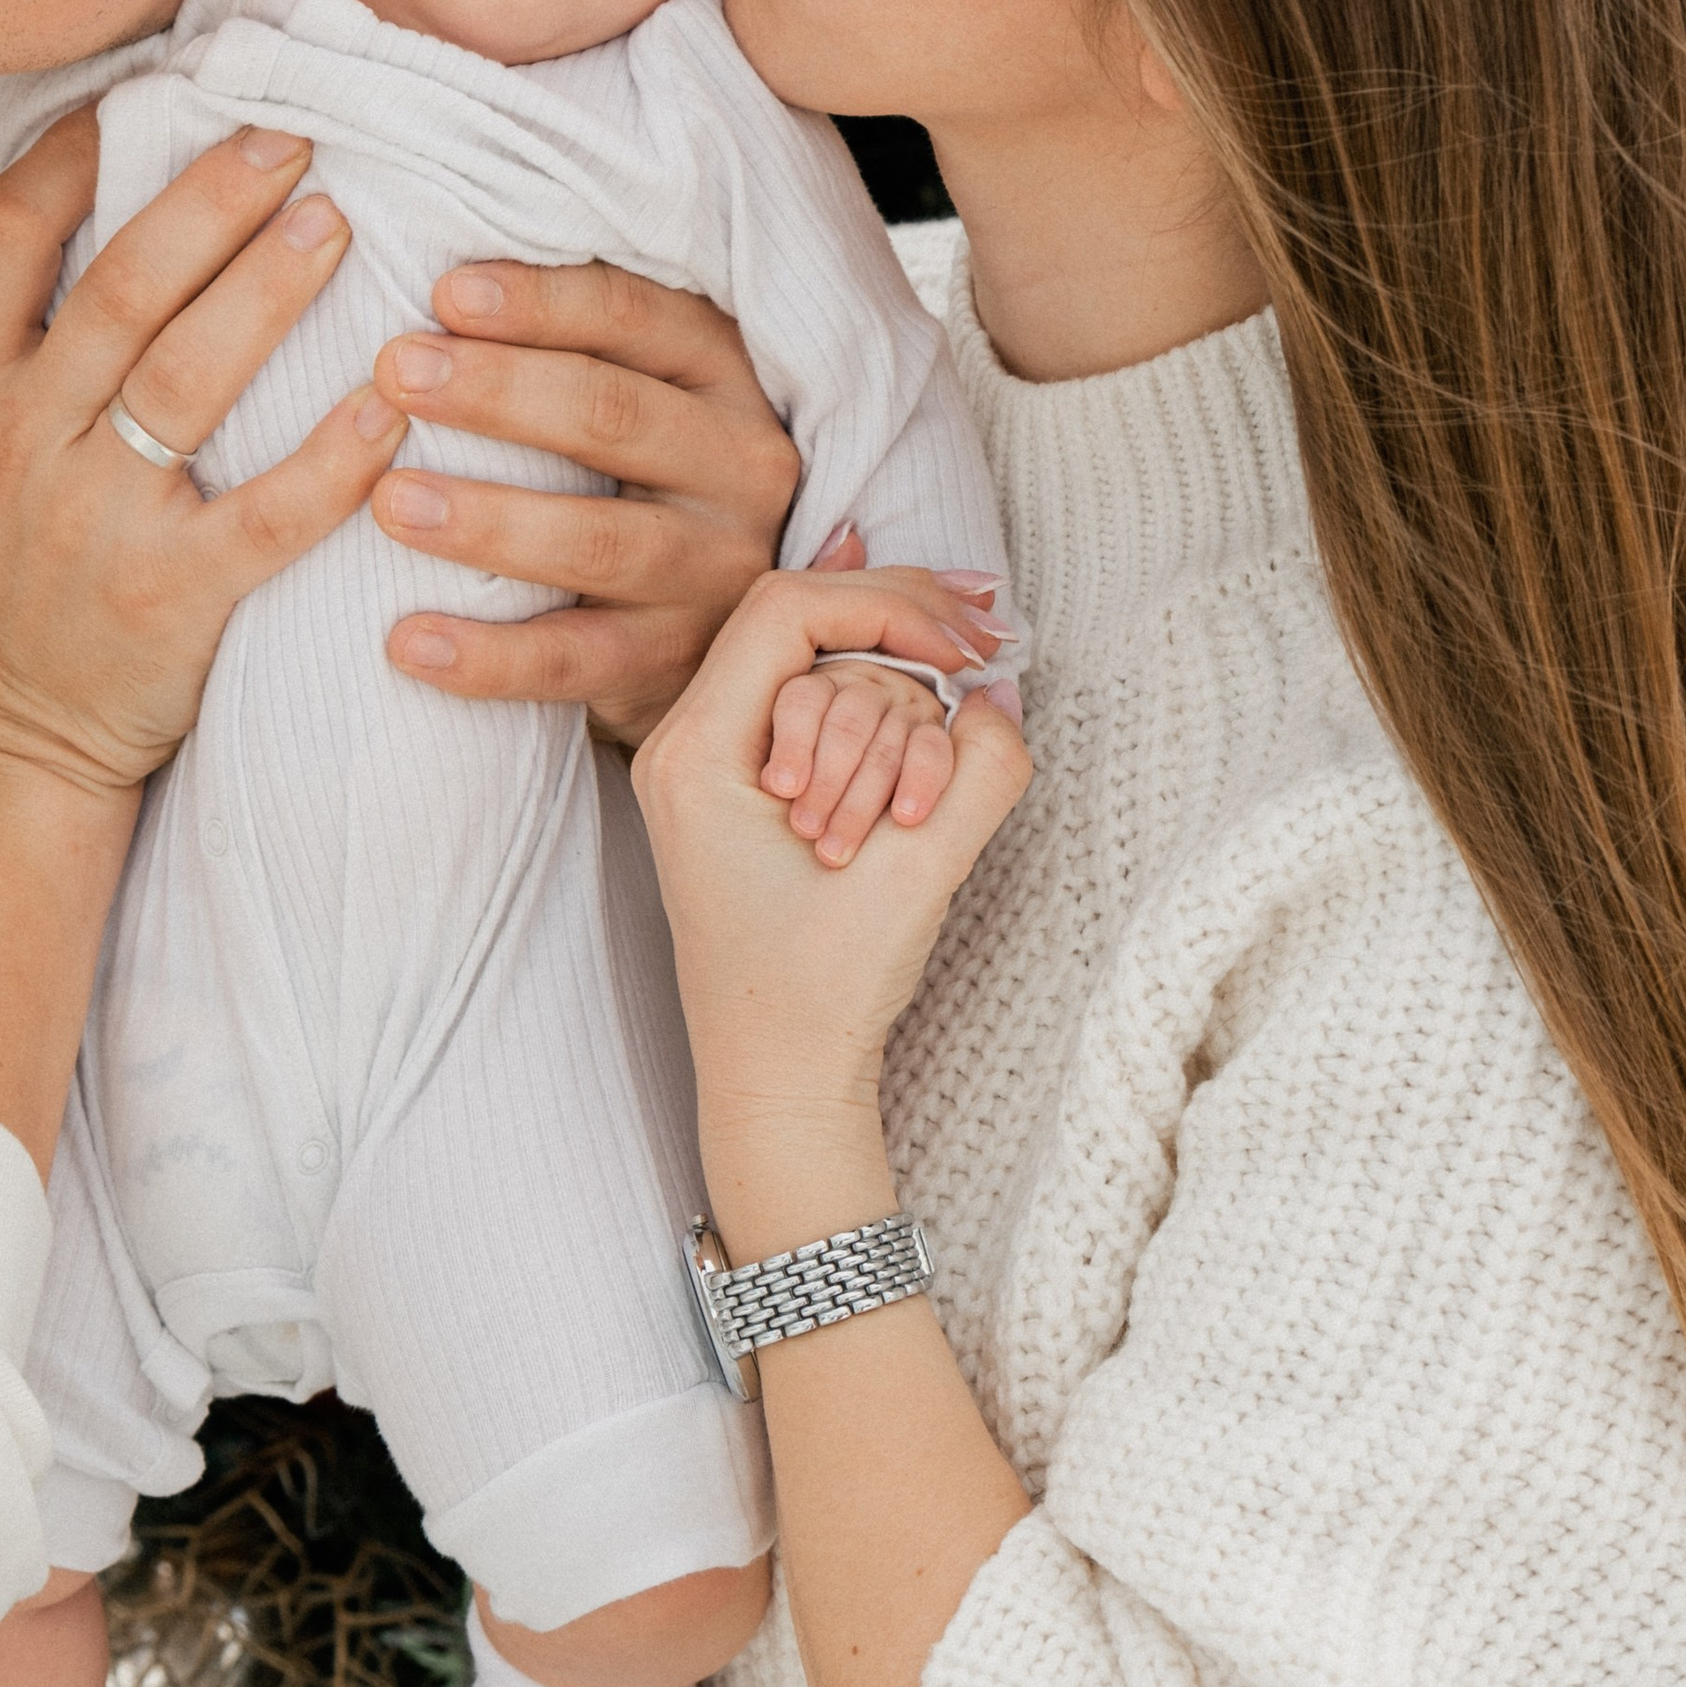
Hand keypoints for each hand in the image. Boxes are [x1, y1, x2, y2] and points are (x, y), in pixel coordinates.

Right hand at [0, 108, 407, 803]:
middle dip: (214, 195)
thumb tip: (105, 207)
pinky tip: (388, 404)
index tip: (155, 86)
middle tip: (294, 134)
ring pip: (191, 374)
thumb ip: (15, 345)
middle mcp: (17, 440)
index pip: (7, 231)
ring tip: (339, 218)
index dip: (82, 147)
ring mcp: (92, 520)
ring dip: (273, 286)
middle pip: (124, 282)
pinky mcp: (169, 602)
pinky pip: (267, 514)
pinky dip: (333, 457)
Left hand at [366, 261, 801, 743]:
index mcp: (723, 372)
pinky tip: (406, 640)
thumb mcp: (635, 386)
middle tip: (393, 371)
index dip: (539, 301)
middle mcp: (739, 464)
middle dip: (497, 391)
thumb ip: (570, 336)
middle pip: (613, 415)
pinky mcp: (679, 662)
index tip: (441, 293)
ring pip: (598, 541)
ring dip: (488, 521)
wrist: (717, 626)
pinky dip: (488, 657)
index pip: (634, 317)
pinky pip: (577, 661)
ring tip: (389, 501)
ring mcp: (717, 570)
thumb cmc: (631, 471)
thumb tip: (431, 269)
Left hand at [634, 569, 1031, 1130]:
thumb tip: (1000, 689)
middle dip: (900, 628)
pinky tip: (910, 635)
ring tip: (948, 716)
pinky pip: (803, 695)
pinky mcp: (741, 783)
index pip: (787, 609)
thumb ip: (979, 773)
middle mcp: (684, 743)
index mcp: (696, 753)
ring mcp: (706, 761)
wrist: (778, 1081)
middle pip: (800, 620)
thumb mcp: (920, 876)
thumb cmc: (825, 993)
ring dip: (888, 688)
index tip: (964, 649)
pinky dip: (868, 679)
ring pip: (810, 663)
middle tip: (990, 630)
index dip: (887, 605)